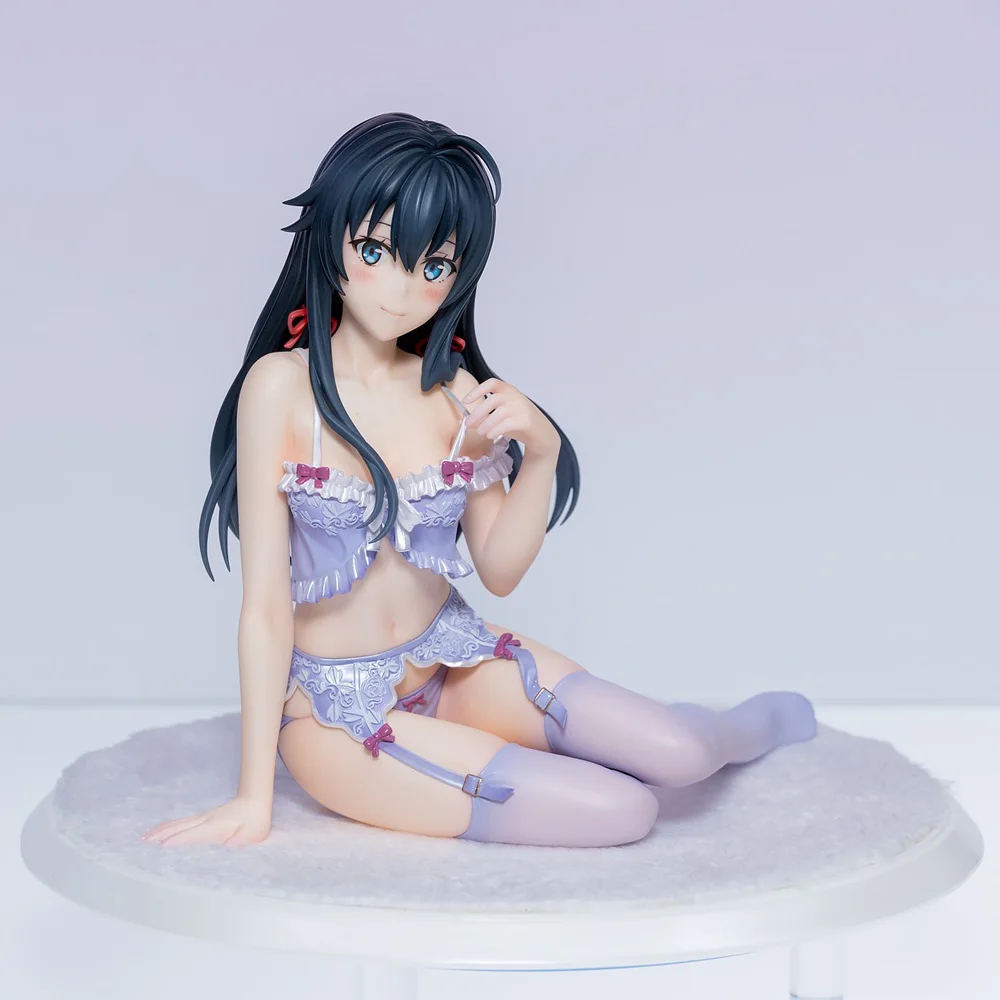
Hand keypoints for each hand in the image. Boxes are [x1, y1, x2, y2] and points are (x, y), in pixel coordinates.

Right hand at [141, 796, 271, 848]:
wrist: (256, 801)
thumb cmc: (256, 822)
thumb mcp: (253, 834)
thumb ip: (241, 839)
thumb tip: (230, 845)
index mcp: (216, 826)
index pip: (194, 834)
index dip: (178, 840)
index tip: (162, 847)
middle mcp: (206, 820)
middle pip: (180, 826)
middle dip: (162, 834)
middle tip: (143, 842)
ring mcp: (203, 817)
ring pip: (179, 823)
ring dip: (162, 829)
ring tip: (145, 837)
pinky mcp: (203, 817)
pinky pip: (183, 822)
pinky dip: (169, 825)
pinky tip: (162, 830)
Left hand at [462, 378, 559, 458]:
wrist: (541, 433)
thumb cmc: (519, 422)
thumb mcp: (500, 416)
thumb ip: (484, 416)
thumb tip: (463, 421)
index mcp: (508, 390)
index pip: (492, 383)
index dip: (477, 390)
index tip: (466, 401)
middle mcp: (515, 396)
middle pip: (493, 400)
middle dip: (478, 413)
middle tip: (468, 424)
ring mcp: (522, 407)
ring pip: (500, 413)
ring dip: (486, 423)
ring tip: (480, 432)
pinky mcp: (526, 420)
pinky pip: (507, 424)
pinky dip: (496, 430)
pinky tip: (490, 435)